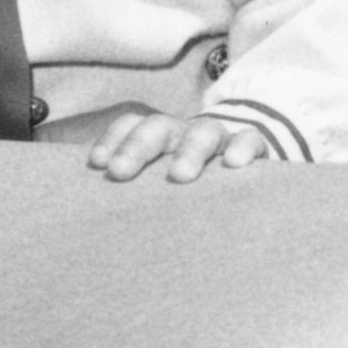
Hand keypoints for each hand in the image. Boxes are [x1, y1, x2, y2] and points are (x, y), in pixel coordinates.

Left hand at [84, 109, 275, 184]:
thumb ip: (137, 192)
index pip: (131, 126)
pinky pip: (250, 139)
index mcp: (160, 138)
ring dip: (189, 150)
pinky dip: (242, 147)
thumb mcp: (161, 182)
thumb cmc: (193, 183)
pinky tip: (234, 164)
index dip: (114, 140)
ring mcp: (220, 137)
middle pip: (159, 127)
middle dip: (137, 147)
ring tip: (179, 176)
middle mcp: (185, 133)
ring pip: (203, 132)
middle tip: (120, 172)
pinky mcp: (254, 145)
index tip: (98, 164)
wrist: (245, 160)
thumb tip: (92, 220)